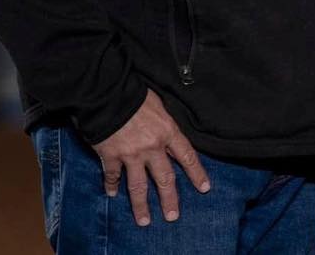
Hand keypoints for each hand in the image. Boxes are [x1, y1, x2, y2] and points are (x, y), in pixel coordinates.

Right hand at [92, 89, 209, 225]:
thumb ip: (166, 124)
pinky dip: (111, 185)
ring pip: (138, 186)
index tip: (204, 188)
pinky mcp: (111, 156)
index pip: (187, 156)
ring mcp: (131, 154)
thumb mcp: (161, 106)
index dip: (197, 174)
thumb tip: (170, 136)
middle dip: (170, 199)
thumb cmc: (137, 95)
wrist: (109, 93)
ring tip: (144, 220)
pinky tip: (111, 193)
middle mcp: (152, 147)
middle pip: (165, 179)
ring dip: (141, 205)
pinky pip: (112, 175)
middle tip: (173, 216)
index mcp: (168, 131)